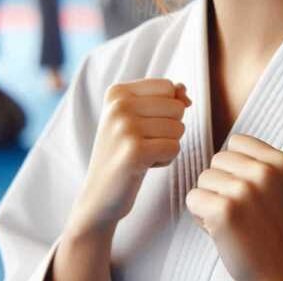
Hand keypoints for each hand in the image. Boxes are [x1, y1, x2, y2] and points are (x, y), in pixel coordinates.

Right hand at [68, 79, 190, 234]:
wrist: (98, 194)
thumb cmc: (123, 152)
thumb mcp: (137, 118)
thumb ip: (163, 98)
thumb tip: (184, 92)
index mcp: (117, 92)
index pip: (168, 87)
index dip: (166, 109)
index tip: (142, 125)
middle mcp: (118, 105)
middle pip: (176, 107)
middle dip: (169, 128)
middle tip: (142, 143)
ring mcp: (125, 128)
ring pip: (178, 128)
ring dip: (166, 145)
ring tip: (142, 154)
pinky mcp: (134, 152)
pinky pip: (174, 148)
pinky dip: (165, 160)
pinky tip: (144, 165)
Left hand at [186, 134, 282, 280]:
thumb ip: (270, 164)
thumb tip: (238, 147)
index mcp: (282, 162)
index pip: (237, 142)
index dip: (235, 165)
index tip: (245, 186)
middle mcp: (264, 172)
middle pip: (218, 159)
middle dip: (221, 182)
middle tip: (237, 208)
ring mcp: (244, 191)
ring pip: (203, 179)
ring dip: (210, 199)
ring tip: (230, 220)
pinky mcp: (225, 212)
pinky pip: (193, 198)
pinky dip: (200, 215)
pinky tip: (219, 229)